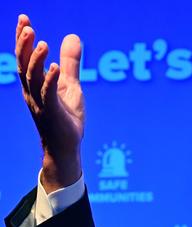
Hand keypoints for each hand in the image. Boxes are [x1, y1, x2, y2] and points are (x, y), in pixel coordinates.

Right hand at [15, 14, 84, 192]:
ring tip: (42, 42)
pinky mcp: (52, 113)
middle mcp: (32, 91)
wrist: (66, 147)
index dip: (22, 38)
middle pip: (23, 64)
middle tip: (27, 26)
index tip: (24, 19)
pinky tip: (55, 67)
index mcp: (34, 84)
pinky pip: (49, 95)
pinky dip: (51, 80)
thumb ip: (70, 62)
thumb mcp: (70, 85)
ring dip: (36, 60)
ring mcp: (41, 103)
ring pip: (32, 78)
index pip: (25, 57)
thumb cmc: (66, 116)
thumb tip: (73, 36)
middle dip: (23, 45)